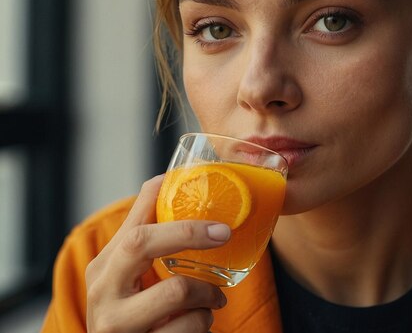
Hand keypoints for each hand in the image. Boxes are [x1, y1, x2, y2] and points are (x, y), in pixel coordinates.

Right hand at [85, 175, 230, 332]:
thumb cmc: (128, 313)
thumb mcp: (127, 275)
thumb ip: (146, 236)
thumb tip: (167, 179)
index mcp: (103, 267)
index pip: (134, 224)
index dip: (168, 204)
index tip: (210, 207)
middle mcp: (102, 293)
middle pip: (142, 244)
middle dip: (189, 233)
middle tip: (224, 234)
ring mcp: (117, 324)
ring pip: (177, 291)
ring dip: (208, 295)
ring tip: (213, 300)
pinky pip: (188, 328)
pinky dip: (203, 323)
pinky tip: (198, 323)